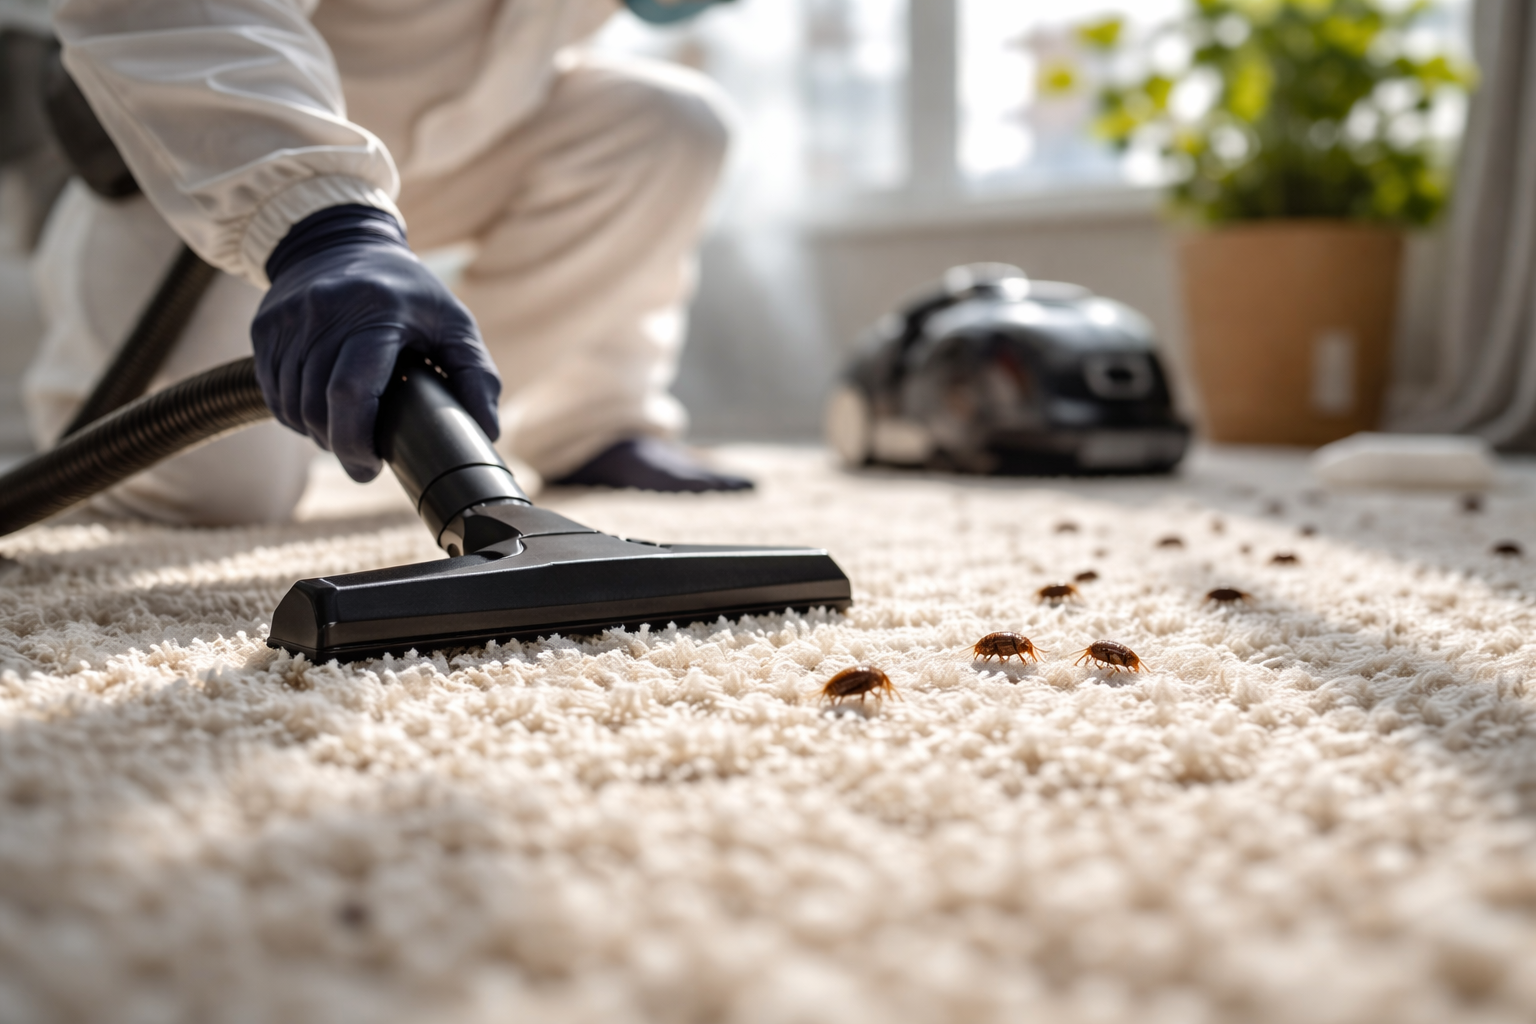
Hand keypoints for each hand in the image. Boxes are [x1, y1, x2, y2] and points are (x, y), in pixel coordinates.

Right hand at [251, 205, 501, 481]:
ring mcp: (288, 318)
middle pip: (316, 405)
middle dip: (338, 445)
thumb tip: (486, 432)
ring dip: (316, 432)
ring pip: (290, 404)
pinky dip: (294, 414)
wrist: (341, 241)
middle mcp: (324, 310)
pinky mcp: (265, 327)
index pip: (350, 390)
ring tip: (345, 433)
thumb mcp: (453, 323)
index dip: (355, 441)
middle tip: (362, 459)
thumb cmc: (409, 293)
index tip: (370, 468)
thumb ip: (476, 376)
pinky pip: (273, 391)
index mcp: (376, 310)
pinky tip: (320, 412)